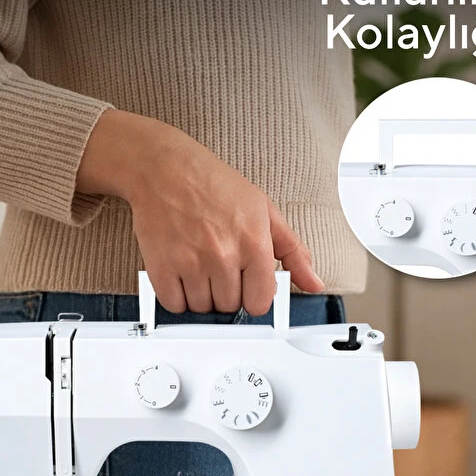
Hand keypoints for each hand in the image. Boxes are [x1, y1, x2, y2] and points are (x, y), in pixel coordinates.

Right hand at [77, 109, 324, 314]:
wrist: (165, 167)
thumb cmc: (214, 184)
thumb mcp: (265, 210)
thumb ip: (293, 251)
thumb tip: (313, 283)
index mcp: (254, 243)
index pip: (260, 303)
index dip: (253, 296)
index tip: (246, 285)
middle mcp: (224, 256)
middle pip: (230, 306)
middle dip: (226, 292)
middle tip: (219, 268)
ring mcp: (191, 263)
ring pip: (202, 308)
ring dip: (201, 296)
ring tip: (199, 268)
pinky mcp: (162, 267)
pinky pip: (174, 305)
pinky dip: (177, 297)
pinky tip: (181, 275)